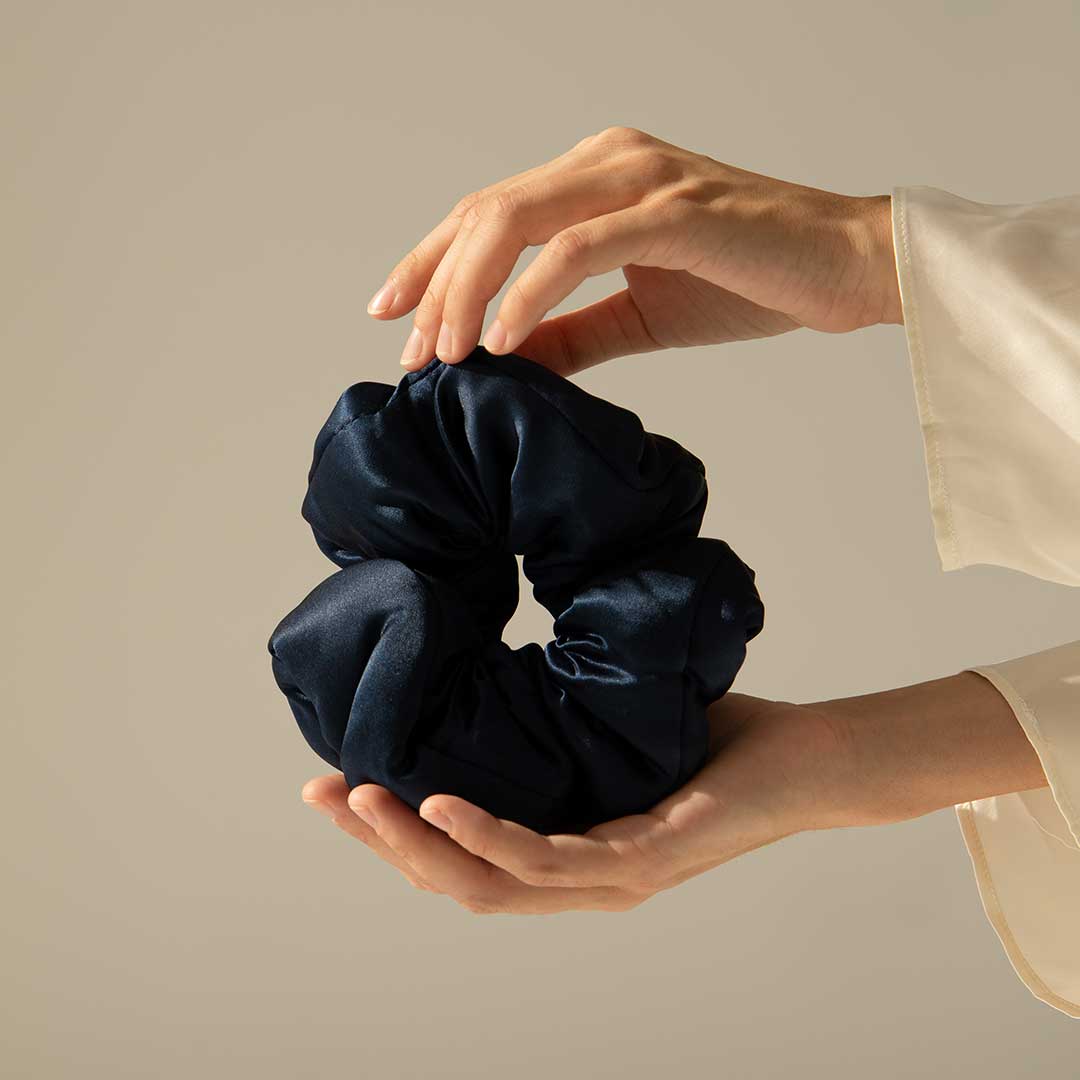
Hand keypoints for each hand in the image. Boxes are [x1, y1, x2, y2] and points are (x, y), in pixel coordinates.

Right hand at [301, 692, 852, 913]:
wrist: (813, 763)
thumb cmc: (720, 742)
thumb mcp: (617, 723)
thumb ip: (560, 709)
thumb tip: (502, 647)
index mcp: (569, 849)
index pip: (462, 859)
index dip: (393, 832)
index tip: (337, 784)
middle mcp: (582, 878)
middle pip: (457, 882)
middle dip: (381, 842)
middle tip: (320, 792)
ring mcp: (612, 878)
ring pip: (489, 883)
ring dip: (416, 845)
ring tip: (360, 798)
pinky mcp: (646, 861)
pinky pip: (551, 860)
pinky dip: (488, 836)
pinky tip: (440, 801)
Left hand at [365, 125, 901, 376]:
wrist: (844, 269)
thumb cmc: (747, 281)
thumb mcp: (636, 314)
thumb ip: (570, 331)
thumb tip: (507, 362)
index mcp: (595, 177)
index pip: (489, 214)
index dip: (431, 264)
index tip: (396, 320)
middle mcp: (608, 161)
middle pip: (485, 212)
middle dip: (433, 282)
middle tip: (410, 351)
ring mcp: (640, 179)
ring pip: (517, 220)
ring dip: (468, 289)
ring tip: (446, 353)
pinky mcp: (673, 210)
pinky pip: (578, 248)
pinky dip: (530, 293)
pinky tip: (503, 340)